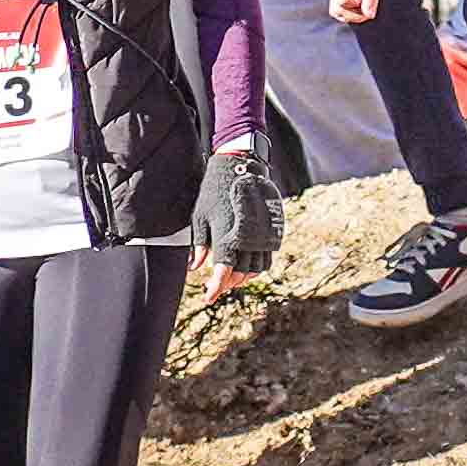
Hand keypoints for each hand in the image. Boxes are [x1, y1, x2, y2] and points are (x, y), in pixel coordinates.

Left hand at [195, 146, 287, 282]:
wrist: (240, 167)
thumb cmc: (214, 191)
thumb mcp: (200, 217)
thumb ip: (200, 246)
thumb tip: (195, 268)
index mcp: (227, 238)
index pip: (222, 274)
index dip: (214, 289)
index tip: (208, 298)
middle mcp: (247, 241)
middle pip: (239, 275)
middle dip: (227, 284)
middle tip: (215, 285)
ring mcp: (262, 236)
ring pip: (255, 270)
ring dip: (242, 277)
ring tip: (230, 276)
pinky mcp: (271, 231)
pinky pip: (266, 258)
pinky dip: (255, 267)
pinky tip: (246, 265)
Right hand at [328, 0, 388, 30]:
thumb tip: (368, 15)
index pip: (341, 3)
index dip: (354, 11)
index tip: (367, 9)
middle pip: (335, 9)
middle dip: (352, 14)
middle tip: (366, 7)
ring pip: (336, 10)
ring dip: (351, 12)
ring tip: (363, 2)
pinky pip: (338, 5)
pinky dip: (349, 8)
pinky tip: (359, 1)